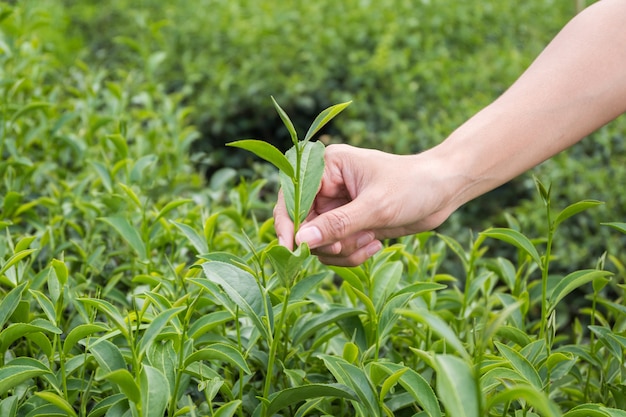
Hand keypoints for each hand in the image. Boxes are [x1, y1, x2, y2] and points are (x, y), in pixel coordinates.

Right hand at [273, 144, 460, 265]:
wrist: (444, 190)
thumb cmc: (413, 186)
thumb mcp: (375, 207)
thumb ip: (337, 224)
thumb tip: (301, 240)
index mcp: (328, 167)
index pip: (293, 197)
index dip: (288, 225)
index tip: (292, 250)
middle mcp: (327, 186)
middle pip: (304, 226)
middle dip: (327, 242)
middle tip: (348, 245)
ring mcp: (338, 206)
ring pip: (320, 242)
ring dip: (343, 250)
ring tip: (370, 240)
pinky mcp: (350, 224)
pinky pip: (337, 248)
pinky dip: (352, 253)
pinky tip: (376, 243)